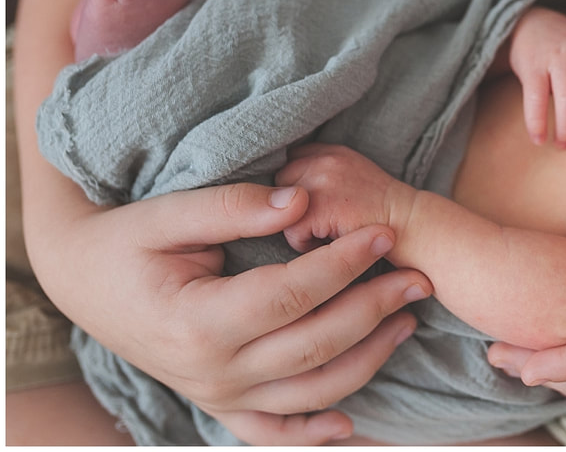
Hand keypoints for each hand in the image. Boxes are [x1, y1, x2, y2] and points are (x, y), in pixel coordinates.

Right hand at [43, 182, 431, 443]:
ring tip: (406, 321)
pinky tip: (348, 423)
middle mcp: (211, 372)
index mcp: (198, 322)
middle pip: (313, 345)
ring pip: (309, 393)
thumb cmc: (125, 241)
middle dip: (373, 309)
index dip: (343, 264)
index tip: (383, 233)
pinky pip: (270, 433)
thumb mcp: (167, 213)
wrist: (83, 281)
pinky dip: (310, 433)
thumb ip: (234, 205)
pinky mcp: (218, 404)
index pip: (291, 294)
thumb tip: (300, 203)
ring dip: (366, 360)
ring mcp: (216, 396)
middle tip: (417, 277)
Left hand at [277, 142, 416, 251]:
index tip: (310, 204)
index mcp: (331, 151)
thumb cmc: (382, 214)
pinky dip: (308, 245)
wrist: (413, 227)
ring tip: (329, 234)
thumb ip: (322, 174)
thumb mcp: (354, 179)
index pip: (289, 162)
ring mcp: (321, 181)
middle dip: (291, 206)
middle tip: (322, 222)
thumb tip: (282, 191)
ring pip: (280, 209)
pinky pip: (292, 232)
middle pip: (280, 183)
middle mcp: (323, 160)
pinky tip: (334, 243)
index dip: (294, 186)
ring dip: (299, 226)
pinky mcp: (321, 207)